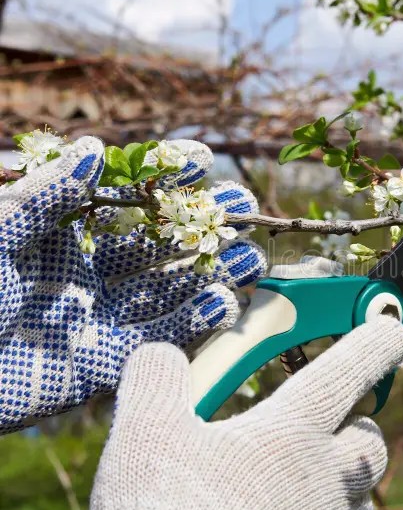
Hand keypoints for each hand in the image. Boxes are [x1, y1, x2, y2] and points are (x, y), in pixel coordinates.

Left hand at [0, 137, 266, 432]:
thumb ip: (44, 197)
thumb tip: (95, 146)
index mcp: (58, 236)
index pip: (125, 200)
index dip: (162, 178)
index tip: (201, 159)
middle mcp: (88, 273)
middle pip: (159, 245)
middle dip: (203, 226)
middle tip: (243, 209)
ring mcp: (99, 318)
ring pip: (169, 291)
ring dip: (211, 274)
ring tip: (251, 259)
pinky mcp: (104, 362)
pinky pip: (160, 340)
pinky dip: (194, 322)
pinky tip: (226, 303)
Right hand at [89, 316, 402, 509]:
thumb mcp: (143, 436)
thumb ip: (156, 379)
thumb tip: (160, 357)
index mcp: (292, 432)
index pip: (350, 369)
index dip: (378, 343)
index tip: (394, 330)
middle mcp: (326, 478)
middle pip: (372, 439)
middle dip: (359, 424)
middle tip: (332, 424)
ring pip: (362, 493)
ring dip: (343, 478)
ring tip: (302, 481)